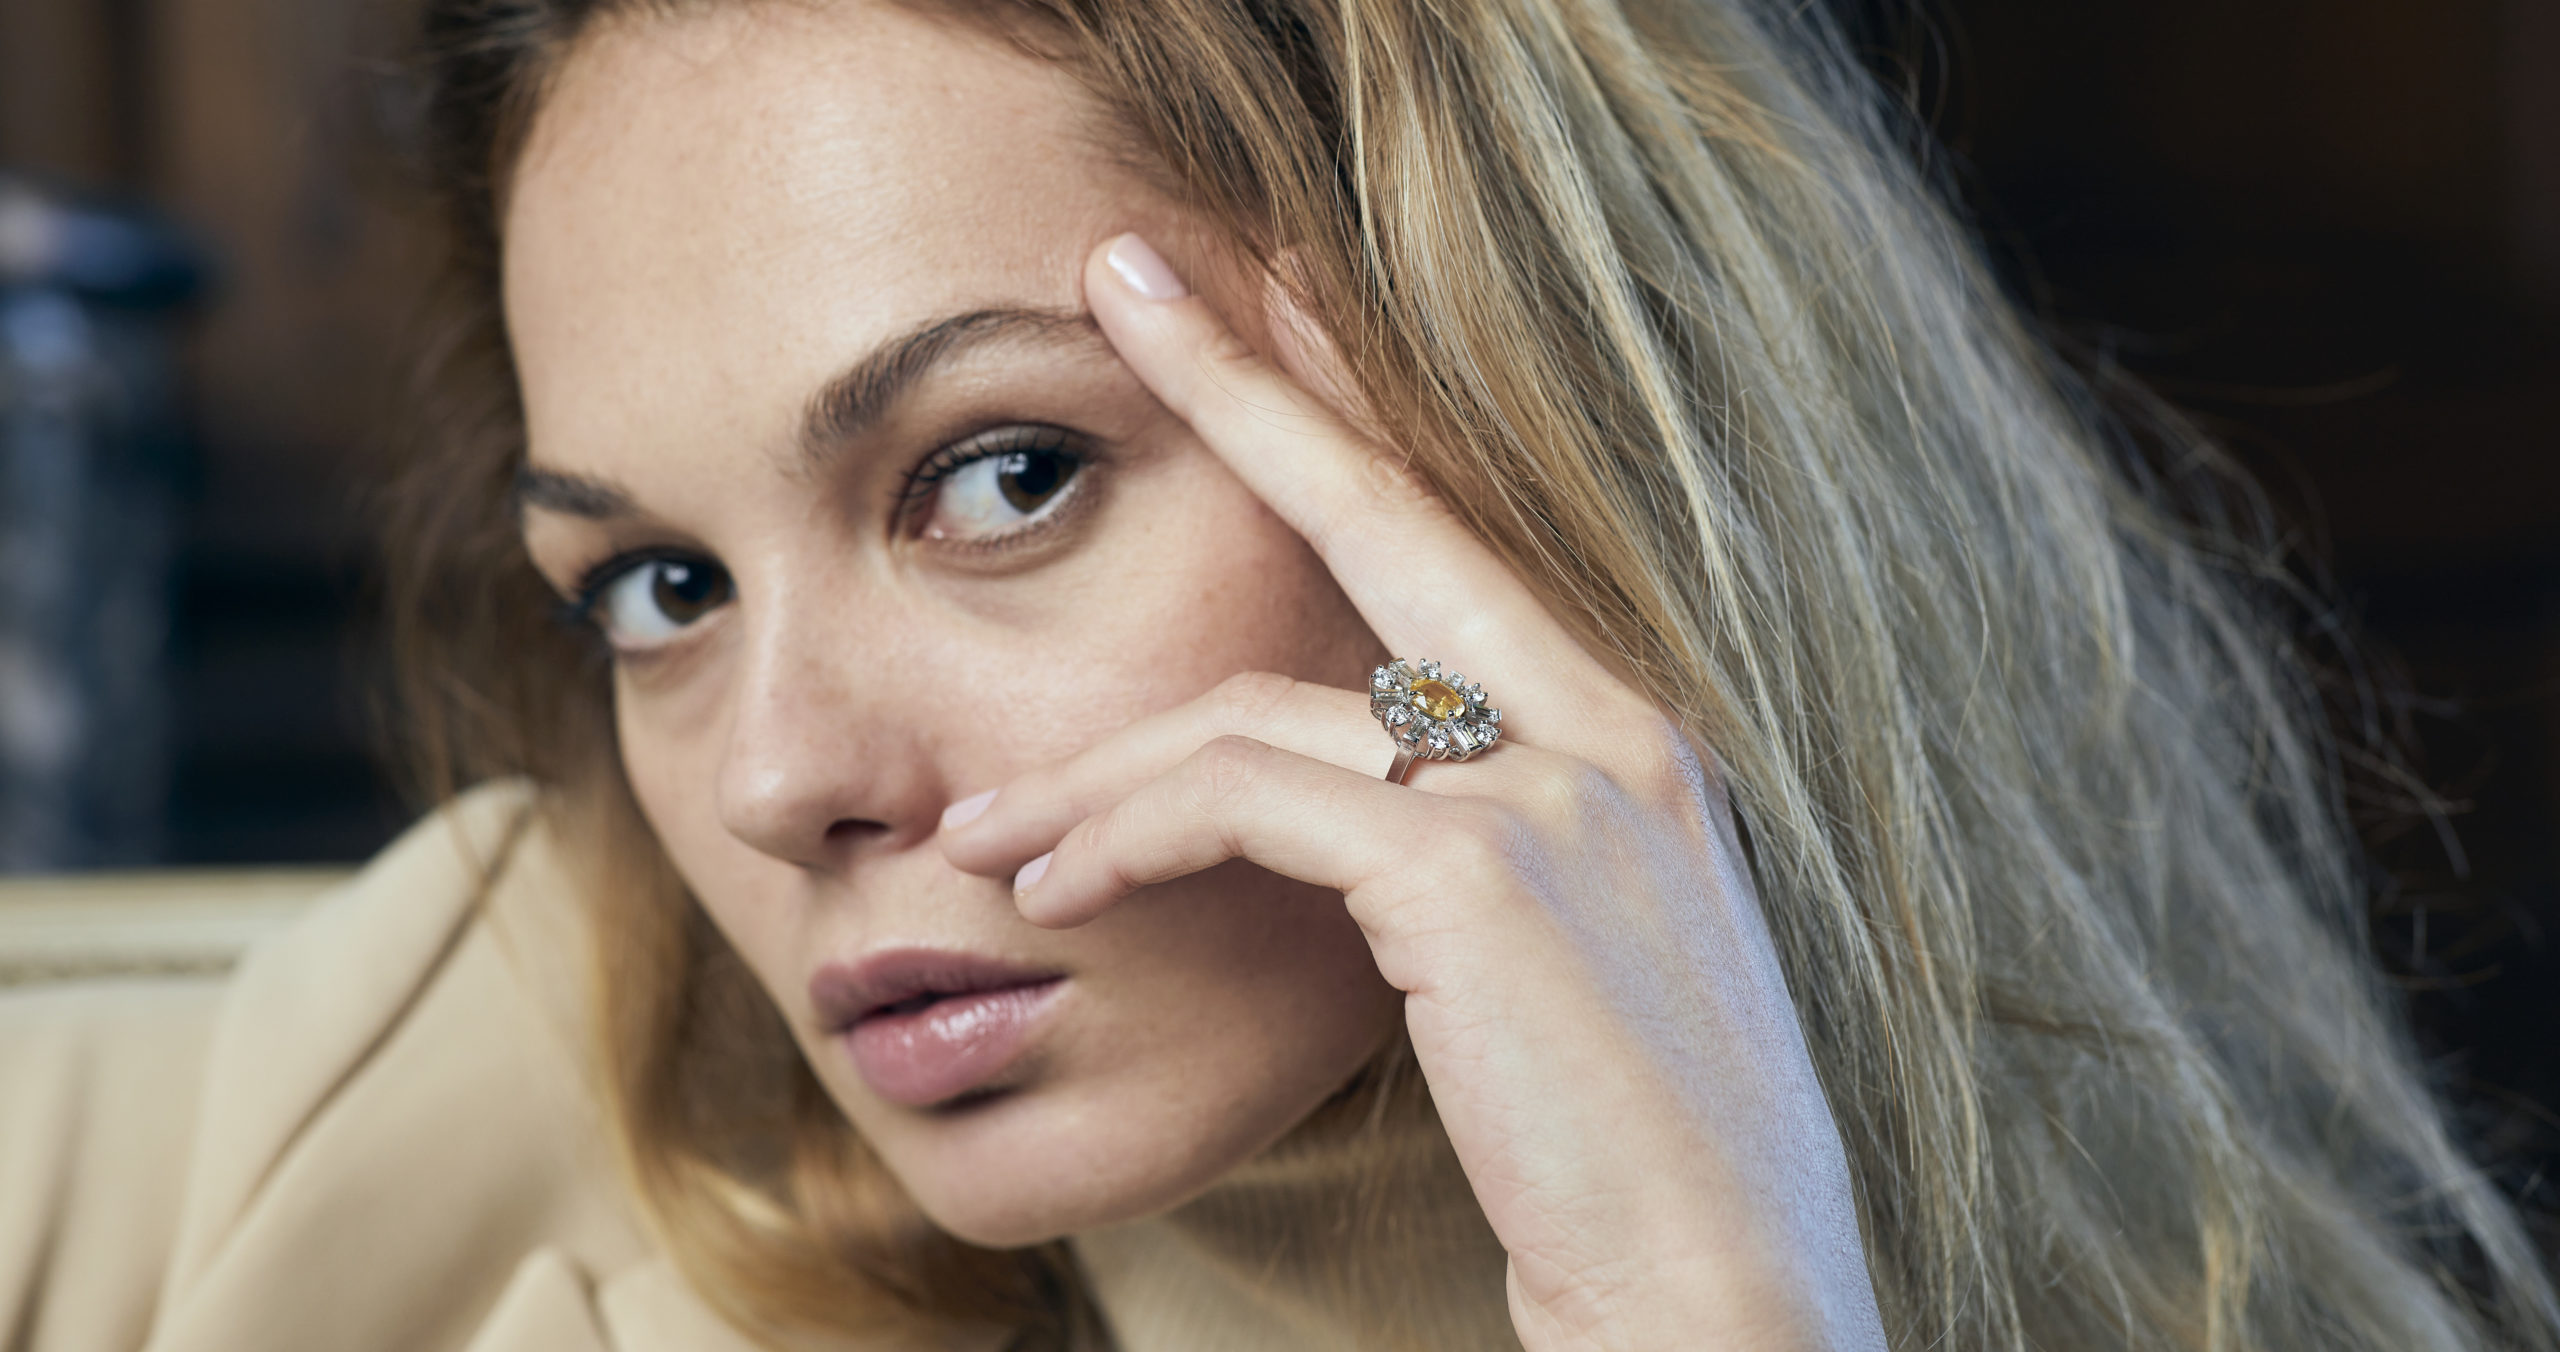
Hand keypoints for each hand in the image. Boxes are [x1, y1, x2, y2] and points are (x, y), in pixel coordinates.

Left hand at [937, 233, 1886, 1351]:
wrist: (1724, 1298)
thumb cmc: (1626, 1150)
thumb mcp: (1558, 960)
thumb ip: (1462, 843)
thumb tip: (1324, 798)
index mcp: (1634, 735)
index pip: (1466, 528)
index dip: (1354, 402)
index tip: (1266, 298)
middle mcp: (1612, 727)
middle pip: (1387, 508)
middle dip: (1244, 382)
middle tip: (1122, 278)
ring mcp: (1558, 790)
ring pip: (1256, 708)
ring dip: (1092, 770)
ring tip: (980, 841)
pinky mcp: (1482, 878)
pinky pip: (1245, 804)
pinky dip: (1127, 833)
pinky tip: (1054, 885)